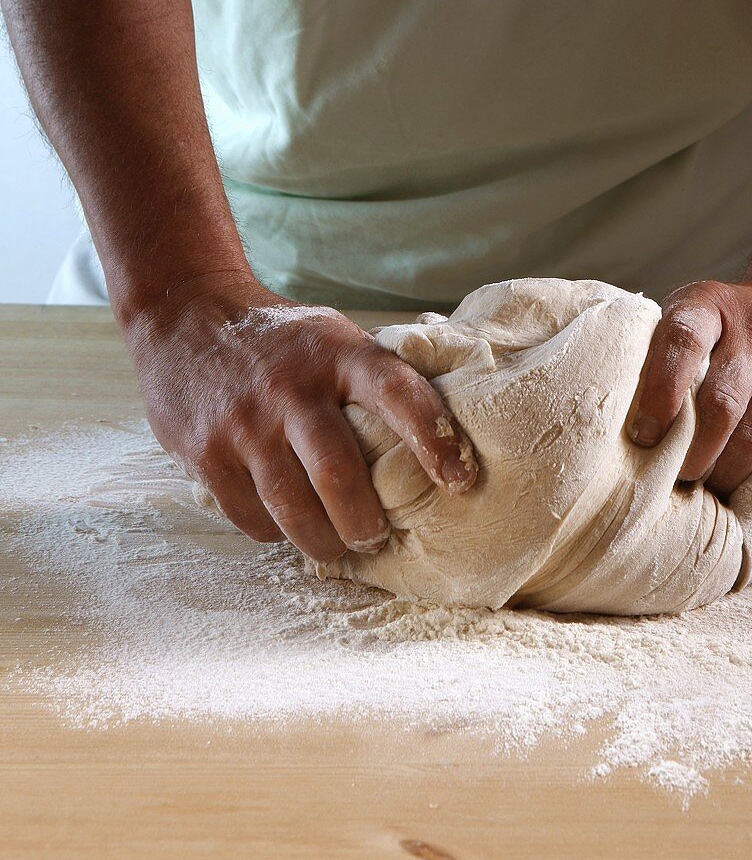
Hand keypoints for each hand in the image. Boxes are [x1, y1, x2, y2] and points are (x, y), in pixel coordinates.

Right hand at [123, 272, 477, 560]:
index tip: (460, 481)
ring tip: (338, 544)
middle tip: (376, 535)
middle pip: (339, 475)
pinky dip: (277, 533)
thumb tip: (446, 433)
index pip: (398, 393)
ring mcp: (243, 423)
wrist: (183, 314)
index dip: (435, 439)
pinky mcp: (205, 453)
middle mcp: (290, 388)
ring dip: (325, 541)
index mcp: (338, 354)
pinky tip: (287, 523)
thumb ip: (376, 377)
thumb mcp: (333, 336)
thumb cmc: (282, 341)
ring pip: (294, 509)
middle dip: (366, 523)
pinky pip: (252, 517)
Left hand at [628, 272, 751, 502]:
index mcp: (710, 305)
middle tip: (677, 481)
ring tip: (712, 491)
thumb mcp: (689, 321)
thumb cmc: (726, 332)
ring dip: (730, 472)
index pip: (681, 342)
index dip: (659, 394)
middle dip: (693, 454)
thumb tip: (622, 432)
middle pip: (722, 404)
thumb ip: (659, 359)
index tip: (642, 437)